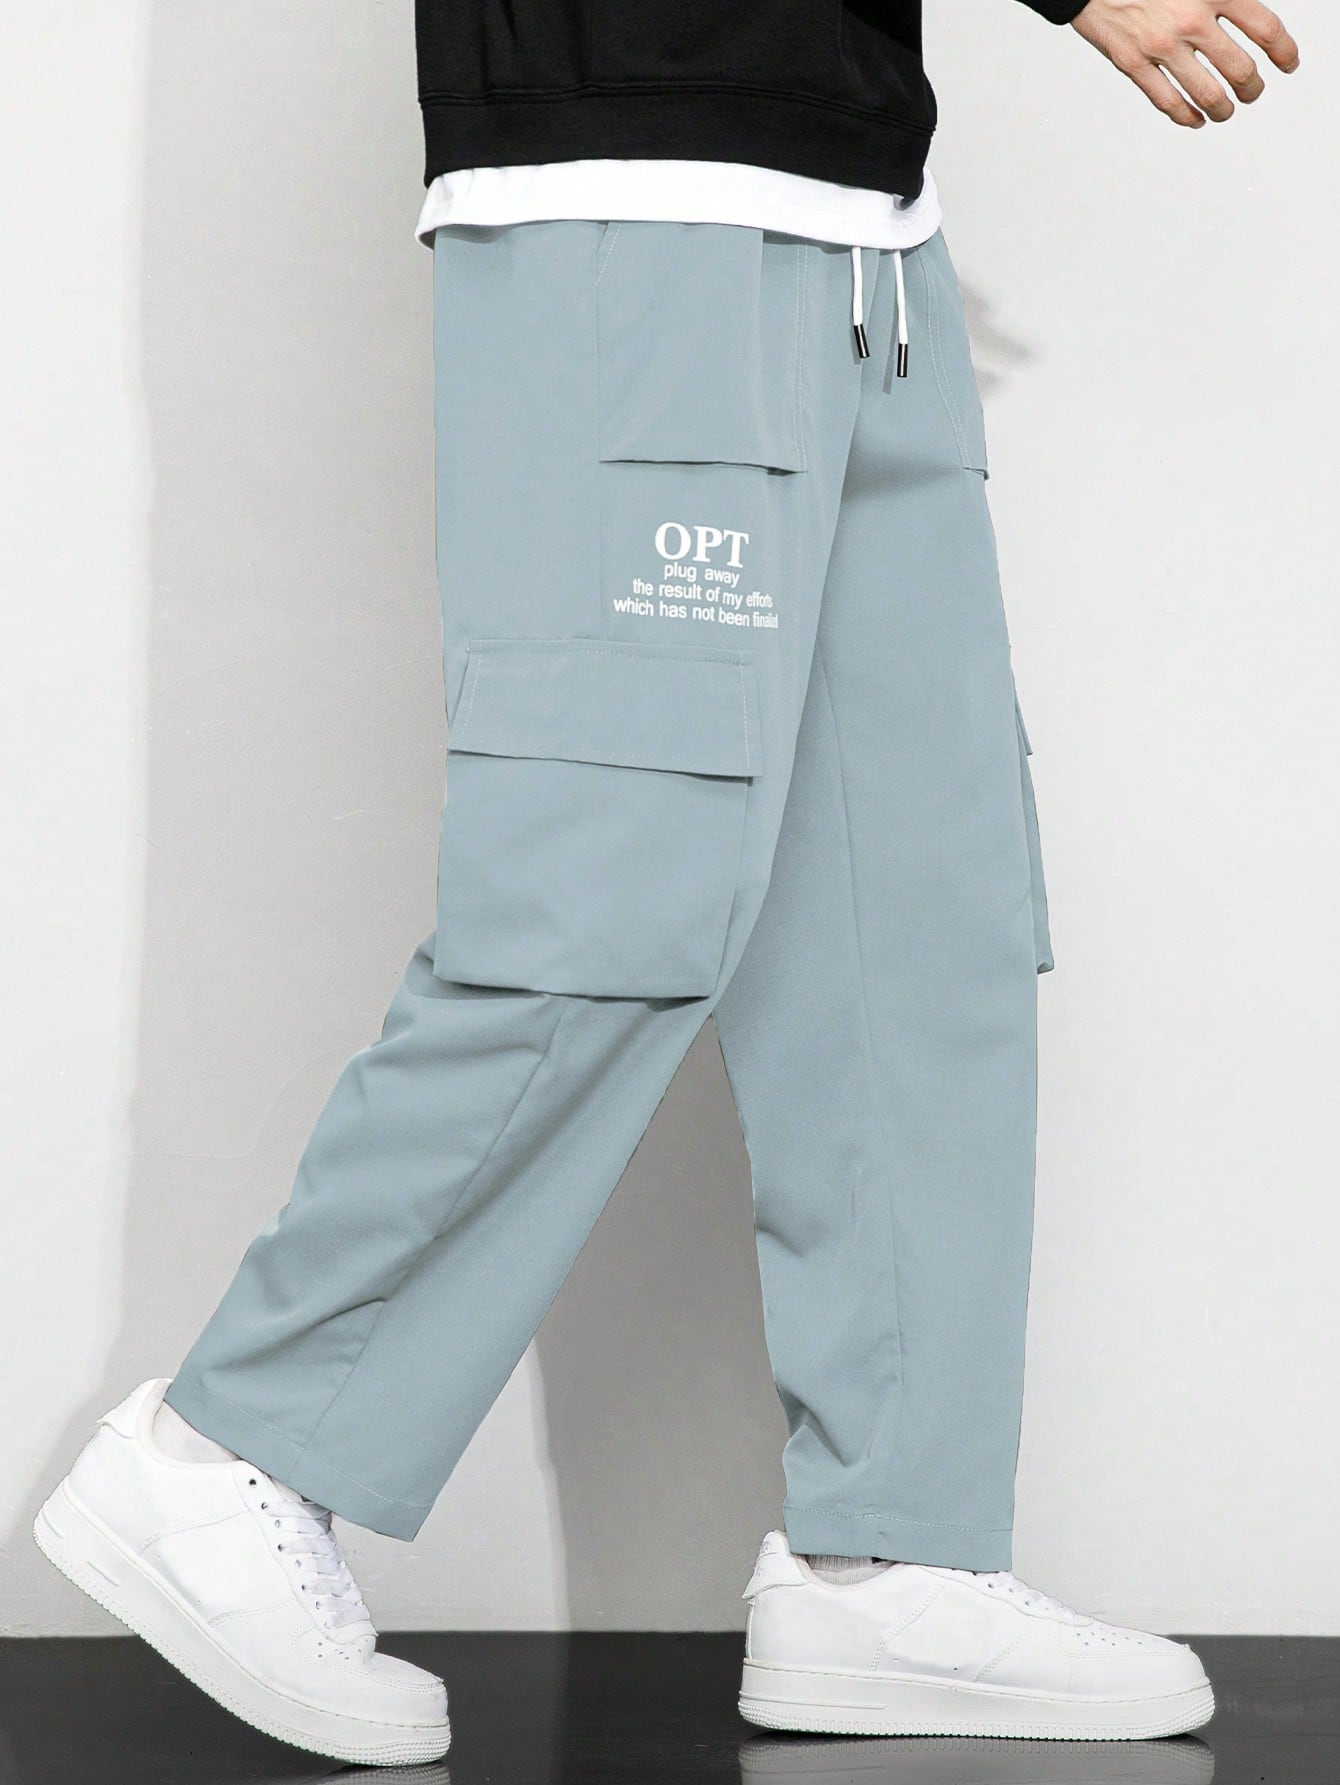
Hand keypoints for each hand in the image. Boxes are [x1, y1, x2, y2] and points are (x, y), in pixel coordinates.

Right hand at [1070, 0, 1298, 126]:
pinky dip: (1187, 116)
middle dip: (1253, 88)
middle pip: (1240, 69)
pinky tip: (1196, 119)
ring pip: (1207, 94)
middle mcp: (1190, 19)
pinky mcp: (1133, 64)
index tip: (1288, 62)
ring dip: (1224, 109)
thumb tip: (1252, 21)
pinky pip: (1167, 102)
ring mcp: (1160, 46)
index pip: (1265, 28)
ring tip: (1226, 110)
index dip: (1284, 51)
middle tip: (1253, 91)